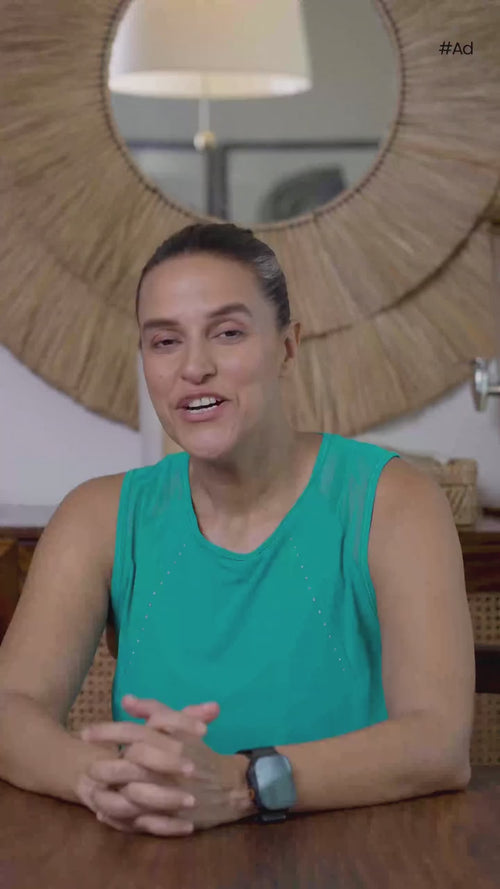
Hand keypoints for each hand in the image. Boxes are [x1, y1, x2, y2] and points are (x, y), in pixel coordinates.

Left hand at [76, 696, 251, 834]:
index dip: (107, 731)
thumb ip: (155, 711)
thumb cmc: (201, 752)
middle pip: (129, 763)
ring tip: (93, 791)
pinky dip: (119, 817)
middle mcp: (168, 766)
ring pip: (131, 794)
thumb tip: (126, 700)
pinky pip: (139, 820)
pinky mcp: (171, 818)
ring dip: (109, 792)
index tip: (85, 733)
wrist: (230, 785)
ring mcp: (170, 793)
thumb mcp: (182, 725)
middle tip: (87, 766)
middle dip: (104, 764)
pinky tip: (105, 812)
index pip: (134, 732)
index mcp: (171, 741)